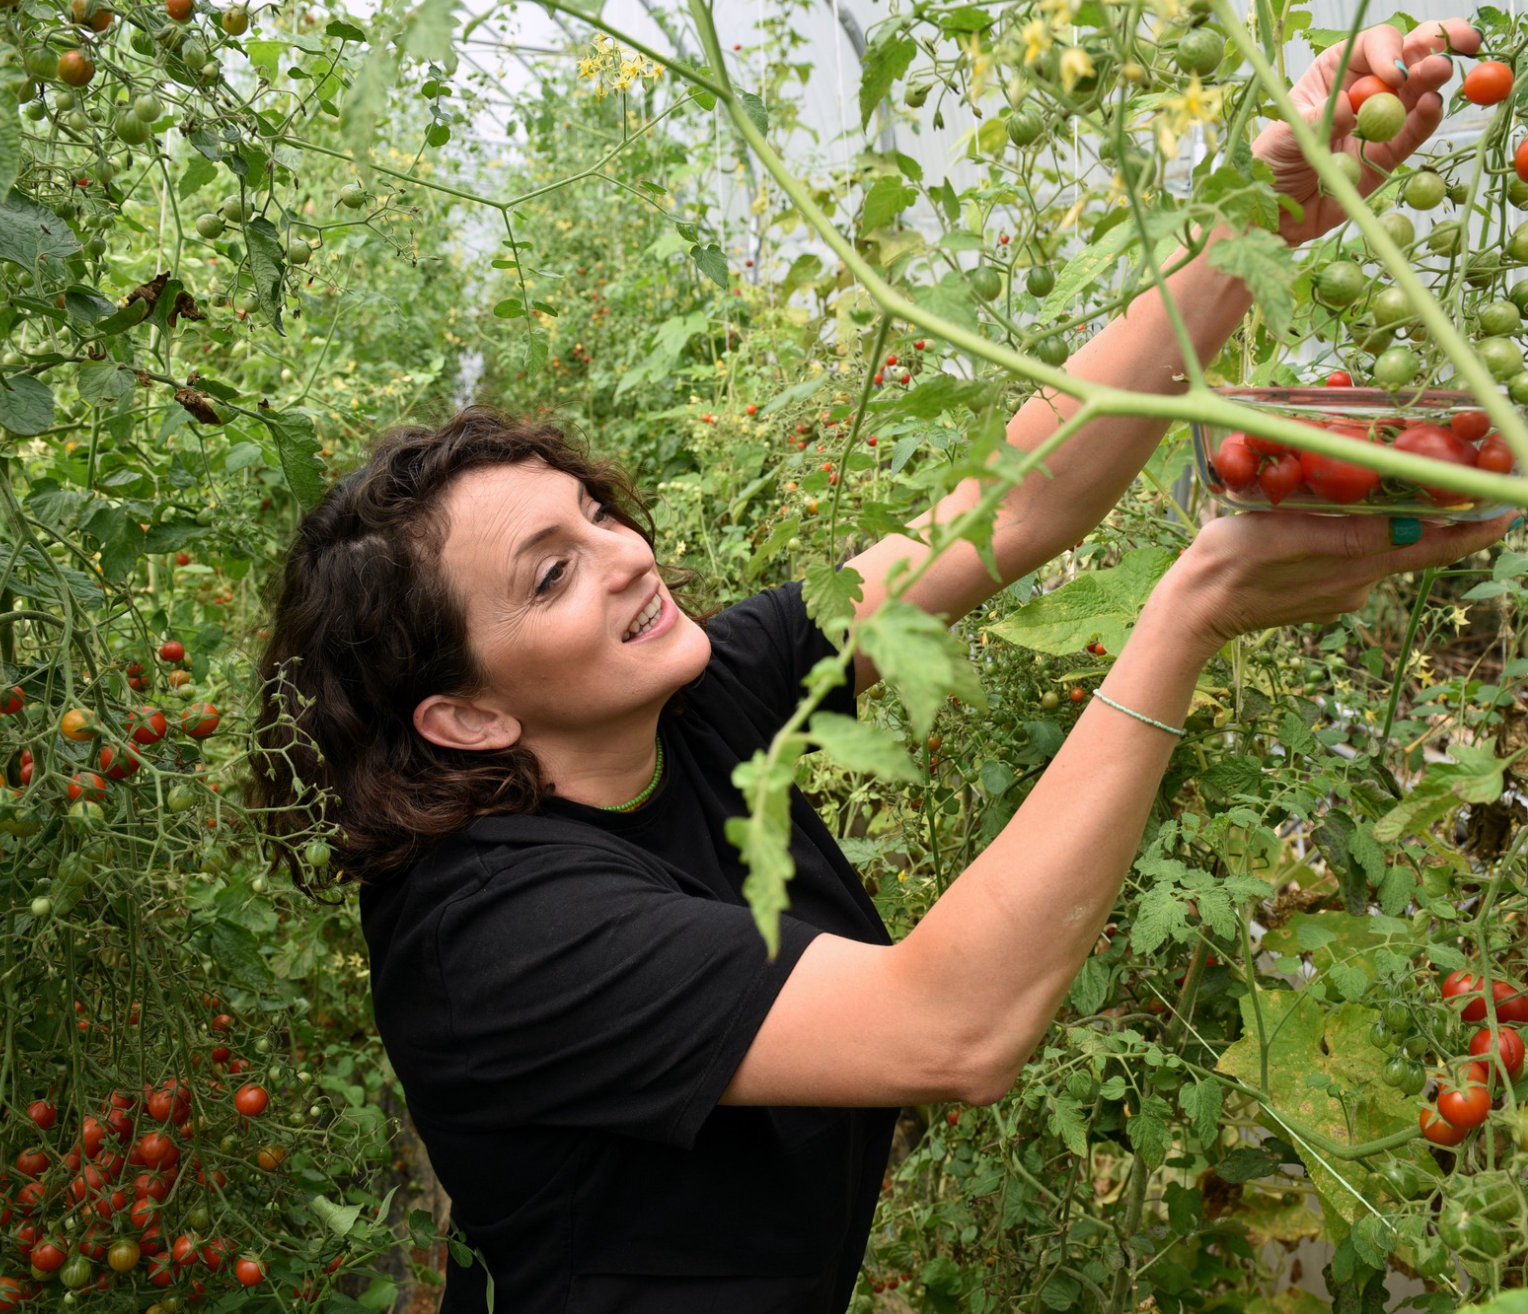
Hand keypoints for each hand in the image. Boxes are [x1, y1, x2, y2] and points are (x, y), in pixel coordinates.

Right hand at [1157, 509, 1515, 649]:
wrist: (1190, 611)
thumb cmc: (1229, 564)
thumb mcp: (1284, 536)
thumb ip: (1346, 533)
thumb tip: (1408, 527)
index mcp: (1356, 568)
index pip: (1435, 548)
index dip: (1478, 527)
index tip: (1511, 503)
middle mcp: (1358, 583)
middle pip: (1414, 542)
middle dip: (1436, 510)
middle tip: (1452, 469)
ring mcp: (1339, 590)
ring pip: (1380, 544)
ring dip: (1391, 516)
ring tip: (1388, 478)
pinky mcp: (1318, 590)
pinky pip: (1351, 554)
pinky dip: (1357, 530)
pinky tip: (1337, 509)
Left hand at [1253, 19, 1481, 245]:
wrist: (1274, 216)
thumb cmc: (1269, 167)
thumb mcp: (1283, 139)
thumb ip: (1315, 122)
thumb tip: (1349, 107)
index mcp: (1332, 74)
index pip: (1369, 46)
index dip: (1387, 50)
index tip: (1391, 70)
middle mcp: (1361, 91)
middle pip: (1405, 57)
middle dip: (1433, 45)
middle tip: (1458, 41)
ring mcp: (1379, 121)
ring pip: (1416, 90)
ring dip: (1433, 78)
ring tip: (1442, 72)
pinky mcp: (1387, 154)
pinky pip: (1413, 132)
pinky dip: (1426, 119)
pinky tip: (1432, 106)